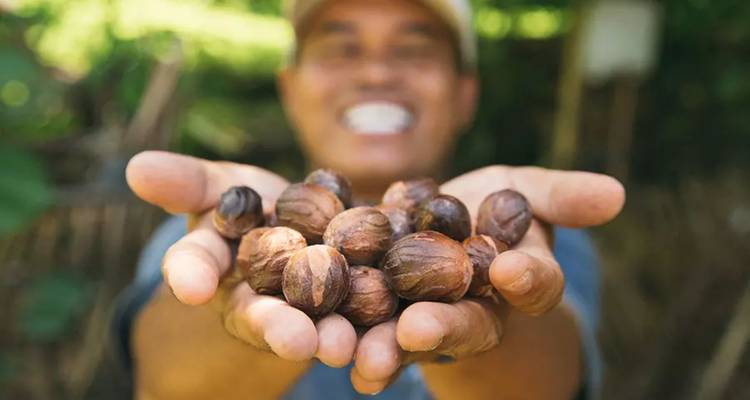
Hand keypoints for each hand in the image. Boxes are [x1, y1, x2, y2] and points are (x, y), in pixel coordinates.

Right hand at [126, 151, 356, 366]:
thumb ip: (187, 182)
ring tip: (344, 346)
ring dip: (327, 337)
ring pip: (312, 327)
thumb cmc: (250, 202)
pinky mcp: (345, 311)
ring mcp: (299, 309)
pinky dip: (373, 335)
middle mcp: (253, 297)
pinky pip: (360, 325)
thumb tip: (136, 167)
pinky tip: (388, 341)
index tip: (192, 285)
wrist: (303, 220)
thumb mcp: (220, 184)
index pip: (196, 265)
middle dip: (276, 326)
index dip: (192, 273)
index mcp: (216, 264)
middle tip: (295, 340)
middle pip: (261, 313)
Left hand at [350, 166, 624, 393]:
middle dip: (445, 327)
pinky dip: (353, 342)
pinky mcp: (383, 318)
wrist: (438, 226)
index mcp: (519, 278)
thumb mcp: (524, 190)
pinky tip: (332, 352)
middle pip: (467, 323)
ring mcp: (429, 318)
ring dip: (389, 350)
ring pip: (412, 339)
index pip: (534, 282)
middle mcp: (478, 309)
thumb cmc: (491, 207)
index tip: (513, 270)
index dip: (526, 279)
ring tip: (366, 359)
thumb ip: (561, 196)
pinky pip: (370, 332)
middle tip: (420, 331)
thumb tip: (617, 194)